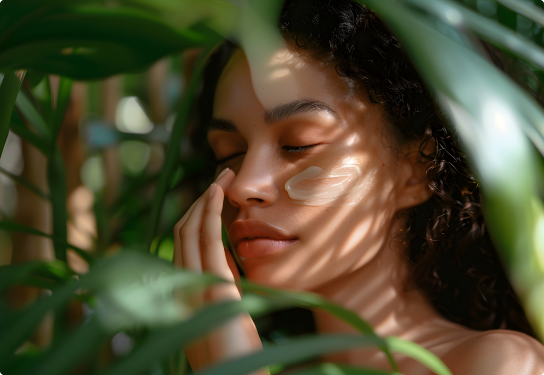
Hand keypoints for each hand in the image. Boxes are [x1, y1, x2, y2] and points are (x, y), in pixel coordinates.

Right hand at [173, 168, 264, 372]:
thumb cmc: (238, 356)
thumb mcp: (224, 315)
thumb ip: (220, 285)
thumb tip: (227, 258)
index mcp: (183, 293)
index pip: (183, 246)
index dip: (196, 217)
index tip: (214, 197)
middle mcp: (181, 287)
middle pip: (182, 233)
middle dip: (200, 201)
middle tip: (221, 178)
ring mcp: (193, 286)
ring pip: (189, 231)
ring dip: (205, 199)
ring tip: (223, 177)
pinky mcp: (213, 287)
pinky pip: (206, 240)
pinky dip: (209, 211)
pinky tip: (217, 192)